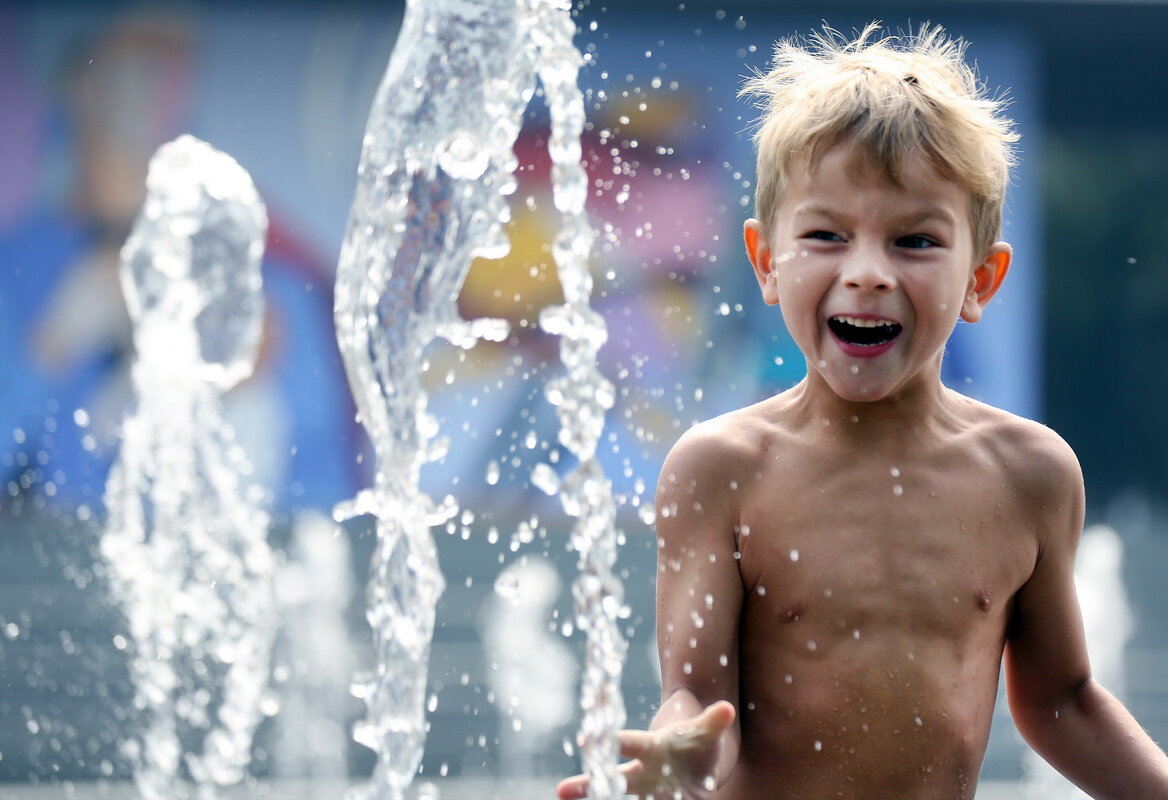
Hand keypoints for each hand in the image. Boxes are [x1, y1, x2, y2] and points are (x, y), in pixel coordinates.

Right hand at [556, 701, 735, 799]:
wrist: (697, 760)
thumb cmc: (697, 742)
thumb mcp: (706, 733)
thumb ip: (713, 723)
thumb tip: (728, 709)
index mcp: (651, 747)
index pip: (629, 743)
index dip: (612, 742)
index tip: (587, 741)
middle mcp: (640, 770)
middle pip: (611, 776)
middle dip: (586, 784)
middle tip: (560, 790)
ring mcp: (643, 789)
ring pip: (615, 795)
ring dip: (593, 797)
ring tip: (562, 799)